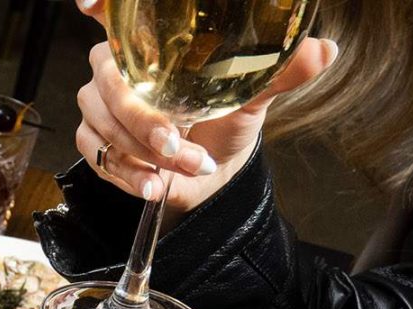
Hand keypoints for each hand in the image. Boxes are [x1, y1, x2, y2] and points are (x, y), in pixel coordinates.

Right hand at [70, 2, 335, 208]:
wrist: (213, 172)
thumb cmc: (227, 121)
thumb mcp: (256, 95)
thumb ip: (281, 72)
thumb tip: (323, 50)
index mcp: (151, 45)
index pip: (114, 15)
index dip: (98, 4)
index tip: (90, 4)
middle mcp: (118, 69)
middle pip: (107, 80)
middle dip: (140, 117)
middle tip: (175, 141)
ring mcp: (100, 106)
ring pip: (102, 122)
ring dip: (143, 152)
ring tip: (183, 166)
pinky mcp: (95, 144)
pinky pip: (99, 157)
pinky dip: (129, 175)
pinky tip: (155, 185)